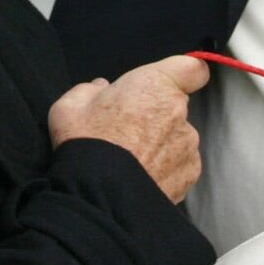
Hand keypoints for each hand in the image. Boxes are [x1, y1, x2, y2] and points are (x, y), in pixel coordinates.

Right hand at [48, 55, 210, 202]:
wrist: (98, 195)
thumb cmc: (85, 143)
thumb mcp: (70, 105)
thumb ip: (90, 90)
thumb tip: (101, 89)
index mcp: (155, 84)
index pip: (192, 68)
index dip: (183, 75)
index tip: (171, 83)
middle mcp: (179, 111)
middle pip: (176, 106)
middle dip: (156, 115)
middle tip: (127, 130)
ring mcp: (187, 145)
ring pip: (178, 138)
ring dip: (161, 145)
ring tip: (132, 160)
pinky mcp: (189, 174)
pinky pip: (180, 165)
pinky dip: (166, 169)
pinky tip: (142, 177)